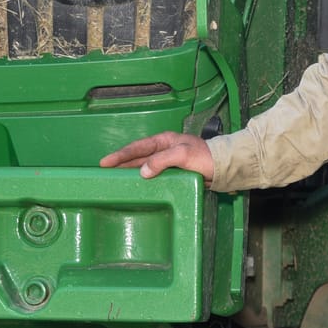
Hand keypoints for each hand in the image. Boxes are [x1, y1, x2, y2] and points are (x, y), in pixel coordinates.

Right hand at [99, 132, 213, 180]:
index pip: (137, 148)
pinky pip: (153, 175)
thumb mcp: (182, 155)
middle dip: (120, 163)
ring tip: (115, 179)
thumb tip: (142, 171)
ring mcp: (168, 161)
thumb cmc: (205, 158)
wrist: (224, 167)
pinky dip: (143, 179)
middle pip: (137, 156)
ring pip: (144, 166)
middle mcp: (164, 150)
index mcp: (164, 141)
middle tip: (103, 172)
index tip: (104, 162)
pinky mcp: (174, 172)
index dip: (120, 155)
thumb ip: (162, 161)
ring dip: (130, 171)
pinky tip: (137, 186)